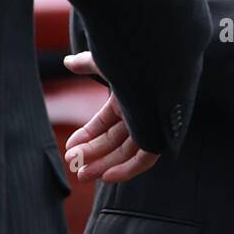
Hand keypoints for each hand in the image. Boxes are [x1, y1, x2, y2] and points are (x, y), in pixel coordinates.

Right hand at [62, 52, 159, 183]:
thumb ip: (87, 64)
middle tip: (71, 164)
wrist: (166, 57)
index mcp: (127, 98)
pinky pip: (144, 159)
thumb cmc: (137, 56)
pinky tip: (107, 176)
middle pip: (112, 140)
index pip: (104, 123)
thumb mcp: (108, 62)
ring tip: (82, 174)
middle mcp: (139, 113)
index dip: (86, 135)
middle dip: (90, 153)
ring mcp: (149, 125)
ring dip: (103, 164)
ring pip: (125, 152)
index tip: (69, 146)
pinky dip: (127, 170)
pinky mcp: (161, 136)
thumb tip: (67, 61)